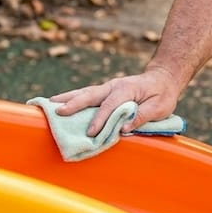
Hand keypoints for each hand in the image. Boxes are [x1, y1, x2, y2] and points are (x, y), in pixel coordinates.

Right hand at [48, 65, 180, 135]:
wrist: (163, 79)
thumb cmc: (162, 94)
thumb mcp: (160, 107)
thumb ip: (142, 116)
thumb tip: (125, 128)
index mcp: (127, 89)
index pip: (110, 106)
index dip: (100, 120)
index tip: (90, 133)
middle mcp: (113, 86)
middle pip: (90, 95)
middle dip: (74, 104)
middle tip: (57, 112)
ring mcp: (107, 88)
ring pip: (84, 93)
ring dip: (67, 98)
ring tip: (48, 104)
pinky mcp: (104, 93)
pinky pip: (86, 96)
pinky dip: (72, 99)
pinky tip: (59, 104)